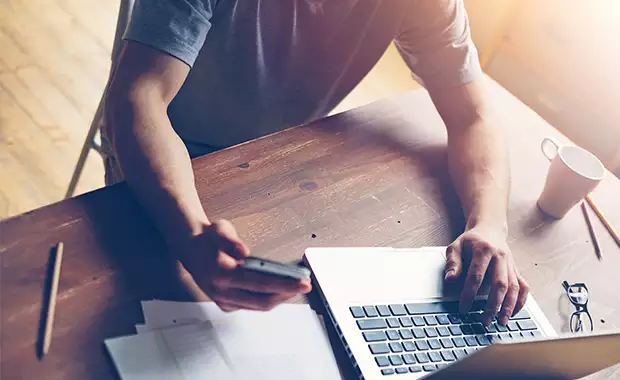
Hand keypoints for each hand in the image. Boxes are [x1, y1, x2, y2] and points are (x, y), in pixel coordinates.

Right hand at [177, 219, 310, 311]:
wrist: (189, 248)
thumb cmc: (208, 238)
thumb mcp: (219, 229)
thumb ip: (230, 240)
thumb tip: (244, 252)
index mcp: (221, 274)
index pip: (260, 283)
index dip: (284, 284)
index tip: (302, 281)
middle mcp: (222, 292)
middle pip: (263, 301)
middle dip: (287, 294)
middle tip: (305, 285)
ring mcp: (223, 301)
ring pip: (259, 306)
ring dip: (280, 298)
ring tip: (296, 287)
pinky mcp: (226, 304)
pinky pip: (253, 306)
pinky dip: (268, 299)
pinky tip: (281, 290)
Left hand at [444, 225, 528, 325]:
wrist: (490, 229)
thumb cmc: (471, 241)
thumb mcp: (456, 246)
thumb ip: (453, 262)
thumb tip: (450, 279)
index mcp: (484, 250)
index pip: (476, 276)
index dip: (469, 294)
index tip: (464, 309)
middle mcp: (500, 257)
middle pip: (499, 284)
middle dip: (492, 305)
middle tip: (484, 321)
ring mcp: (510, 264)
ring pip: (514, 287)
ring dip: (509, 306)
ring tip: (501, 322)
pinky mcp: (516, 269)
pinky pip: (523, 287)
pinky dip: (521, 301)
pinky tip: (513, 313)